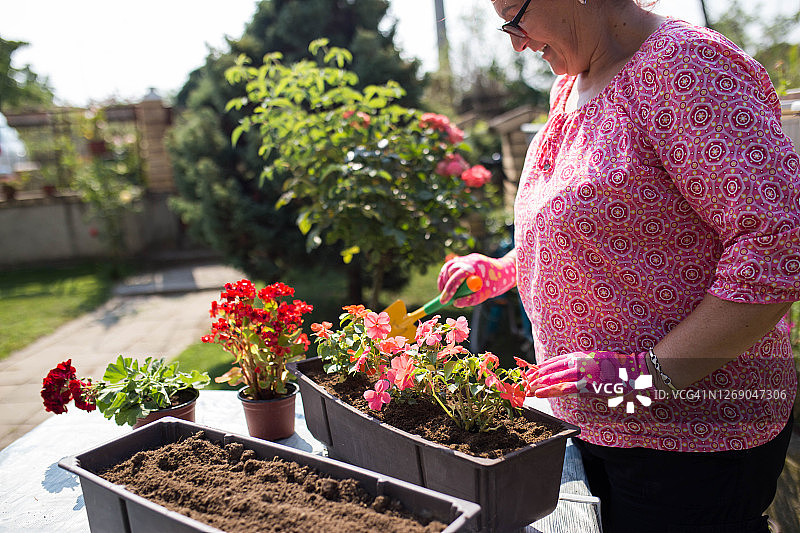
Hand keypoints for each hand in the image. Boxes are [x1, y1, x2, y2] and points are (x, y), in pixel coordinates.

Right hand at [437, 252, 516, 306]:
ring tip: (443, 292)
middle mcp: (469, 259)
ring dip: (444, 279)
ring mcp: (467, 258)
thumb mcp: (484, 294)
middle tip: (443, 298)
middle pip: (450, 270)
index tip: (444, 301)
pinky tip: (445, 284)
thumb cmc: (496, 284)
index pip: (457, 276)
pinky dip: (446, 275)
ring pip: (448, 267)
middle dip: (445, 285)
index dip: (449, 289)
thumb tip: (455, 303)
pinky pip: (451, 266)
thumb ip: (470, 299)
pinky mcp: (465, 260)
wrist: (504, 272)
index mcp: (475, 266)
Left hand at [532, 350, 652, 397]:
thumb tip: (572, 369)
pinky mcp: (587, 384)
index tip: (530, 372)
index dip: (541, 368)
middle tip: (524, 382)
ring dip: (538, 383)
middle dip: (536, 376)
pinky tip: (539, 393)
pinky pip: (565, 388)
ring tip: (526, 388)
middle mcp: (578, 362)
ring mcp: (582, 372)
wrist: (634, 370)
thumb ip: (583, 364)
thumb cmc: (617, 367)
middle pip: (551, 369)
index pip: (554, 361)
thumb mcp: (596, 360)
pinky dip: (550, 390)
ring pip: (554, 378)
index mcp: (579, 356)